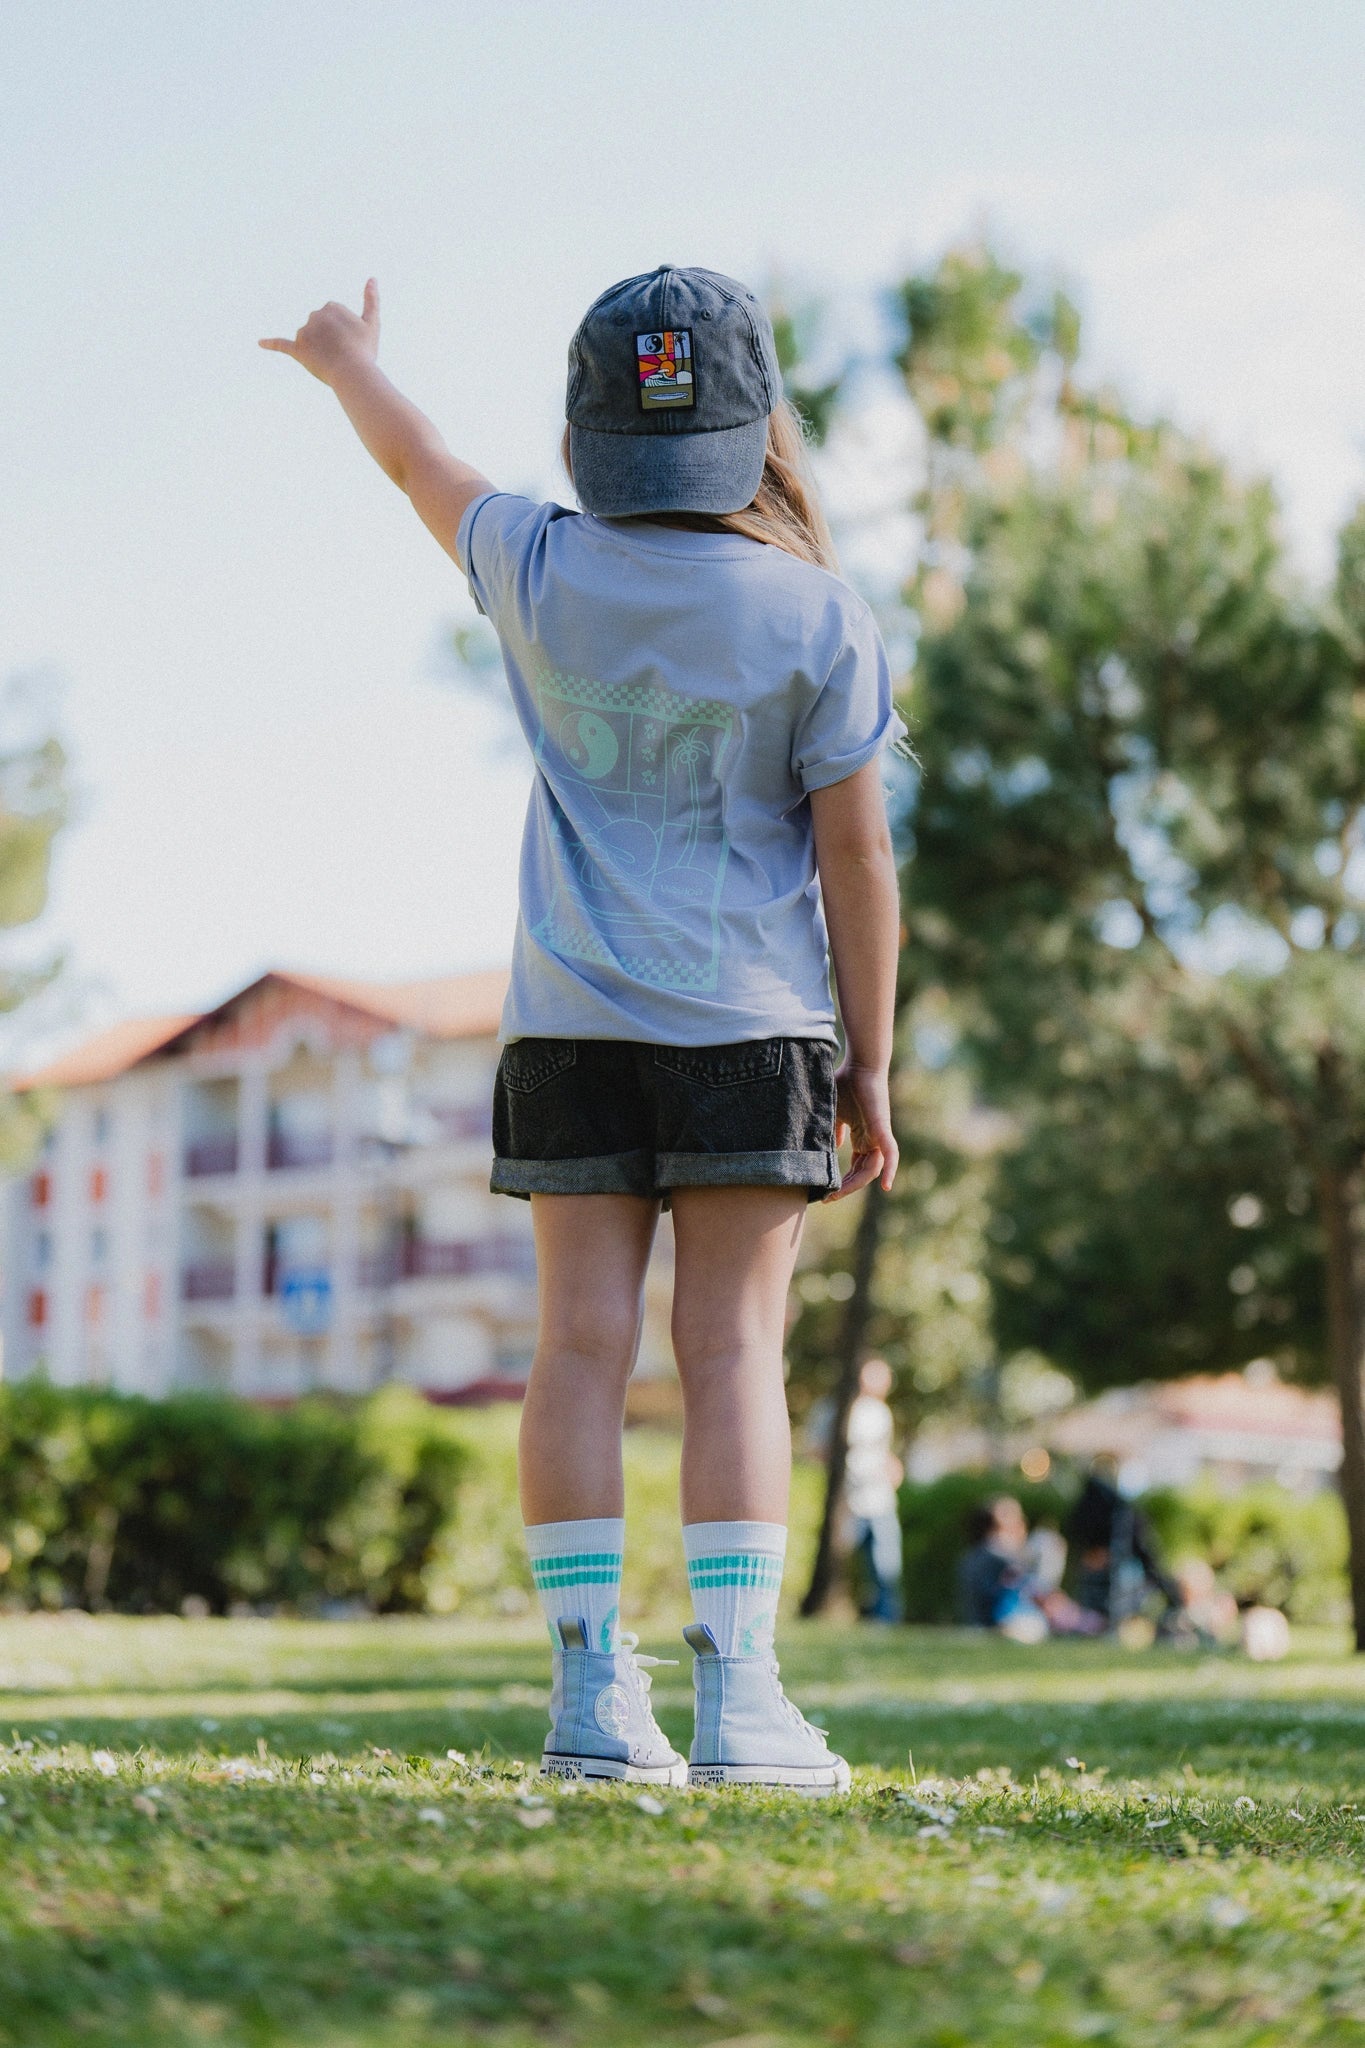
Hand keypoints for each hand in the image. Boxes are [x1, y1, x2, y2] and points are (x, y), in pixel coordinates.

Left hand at [259, 279, 380, 385]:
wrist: (353, 372)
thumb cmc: (364, 349)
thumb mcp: (372, 323)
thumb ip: (372, 300)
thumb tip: (372, 278)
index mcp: (331, 306)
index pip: (335, 320)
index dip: (344, 334)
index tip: (352, 342)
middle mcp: (314, 315)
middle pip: (320, 328)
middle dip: (330, 340)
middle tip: (344, 353)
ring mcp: (304, 332)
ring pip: (310, 340)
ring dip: (318, 350)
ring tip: (332, 361)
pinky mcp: (297, 349)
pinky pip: (282, 345)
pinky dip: (271, 344)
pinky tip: (260, 343)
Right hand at [826, 1062, 897, 1200]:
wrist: (859, 1064)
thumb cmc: (846, 1083)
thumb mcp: (834, 1112)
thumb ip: (835, 1130)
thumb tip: (834, 1146)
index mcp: (862, 1138)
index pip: (855, 1168)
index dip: (842, 1182)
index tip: (825, 1192)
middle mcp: (872, 1140)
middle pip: (863, 1173)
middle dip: (845, 1187)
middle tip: (828, 1197)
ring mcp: (879, 1135)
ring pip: (873, 1169)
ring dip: (857, 1183)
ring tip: (839, 1193)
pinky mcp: (882, 1129)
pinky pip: (890, 1154)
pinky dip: (890, 1170)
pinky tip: (887, 1186)